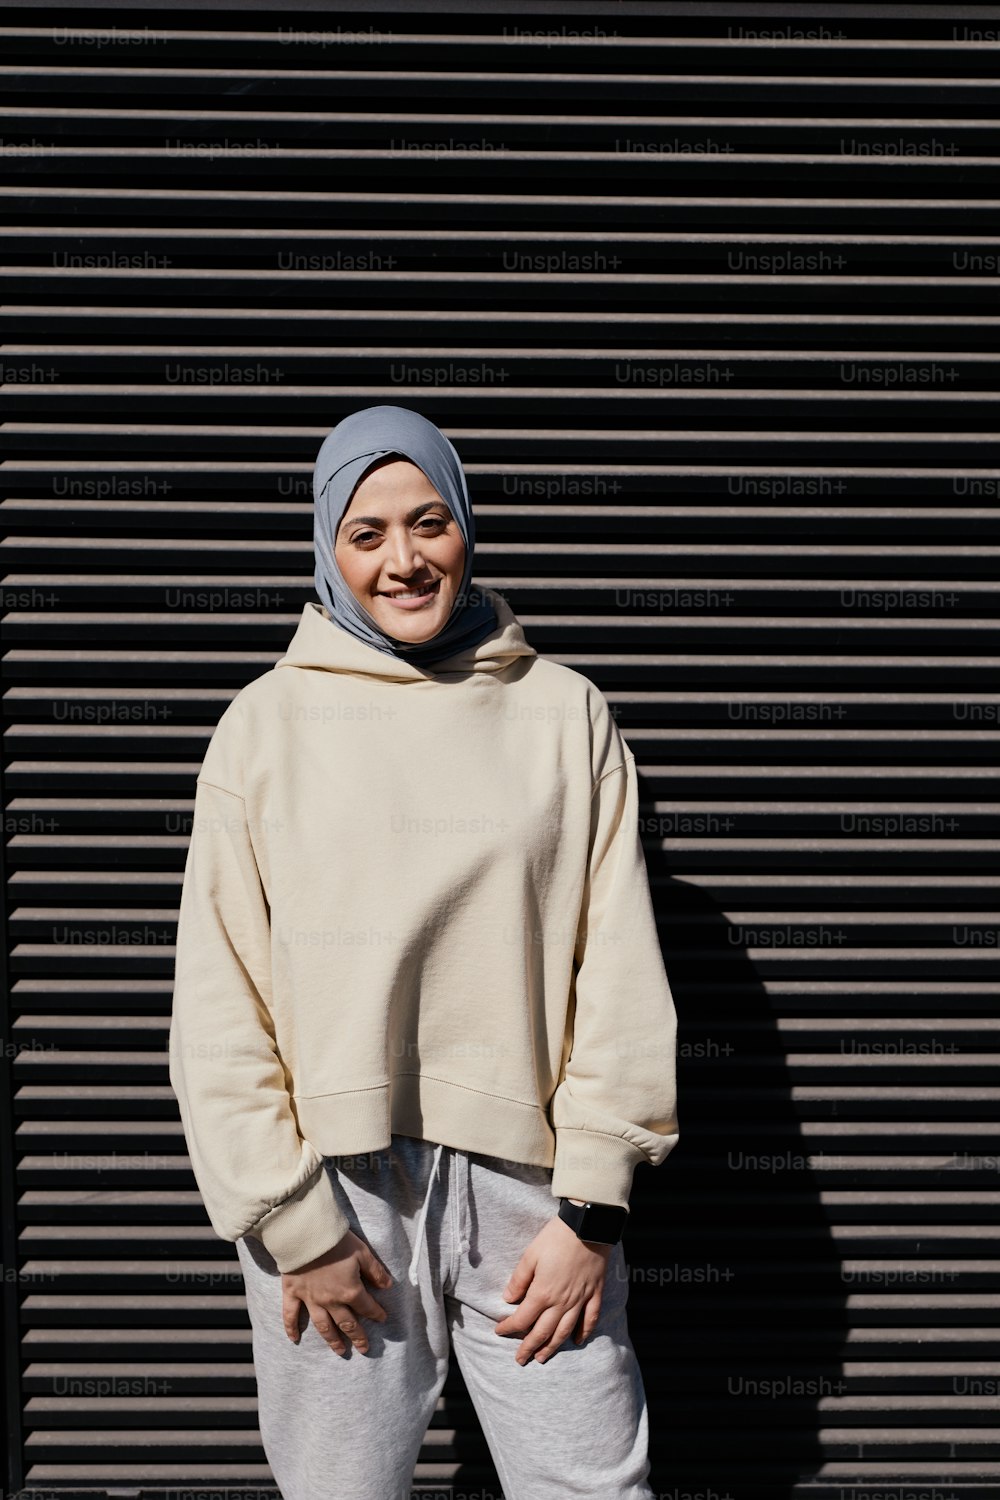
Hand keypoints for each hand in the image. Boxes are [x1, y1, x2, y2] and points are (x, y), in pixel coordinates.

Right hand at [281, 1229, 392, 1356]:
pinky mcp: (293, 1293)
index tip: (383, 1319)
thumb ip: (375, 1271)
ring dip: (332, 1340)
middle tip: (364, 1349)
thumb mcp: (363, 1252)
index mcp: (350, 1291)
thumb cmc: (337, 1242)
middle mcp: (331, 1301)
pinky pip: (290, 1315)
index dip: (376, 1314)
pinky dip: (291, 1328)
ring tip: (340, 1351)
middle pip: (347, 1323)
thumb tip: (388, 1286)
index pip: (367, 1307)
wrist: (306, 1234)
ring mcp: (311, 1299)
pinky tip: (295, 1339)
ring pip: (323, 1326)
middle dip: (357, 1336)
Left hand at [494, 1211, 612, 1365]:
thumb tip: (508, 1298)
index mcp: (543, 1292)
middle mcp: (561, 1302)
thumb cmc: (556, 1238)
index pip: (522, 1319)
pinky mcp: (595, 1293)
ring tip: (542, 1357)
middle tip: (520, 1359)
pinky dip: (584, 1333)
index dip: (509, 1328)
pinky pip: (590, 1319)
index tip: (499, 1331)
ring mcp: (580, 1299)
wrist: (588, 1226)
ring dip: (552, 1347)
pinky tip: (578, 1341)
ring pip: (565, 1331)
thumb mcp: (531, 1255)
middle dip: (529, 1347)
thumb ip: (519, 1279)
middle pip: (543, 1332)